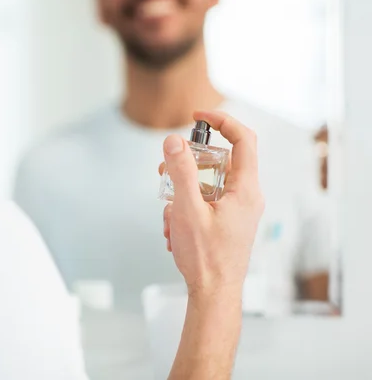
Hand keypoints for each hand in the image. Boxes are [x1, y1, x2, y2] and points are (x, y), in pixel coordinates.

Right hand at [161, 111, 264, 297]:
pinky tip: (174, 230)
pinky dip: (186, 209)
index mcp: (245, 189)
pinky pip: (205, 203)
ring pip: (207, 185)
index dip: (222, 121)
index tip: (198, 117)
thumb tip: (173, 141)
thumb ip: (180, 172)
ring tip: (169, 215)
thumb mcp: (187, 209)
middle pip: (218, 162)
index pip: (243, 140)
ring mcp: (237, 211)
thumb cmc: (206, 257)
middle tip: (166, 172)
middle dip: (187, 166)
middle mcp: (246, 197)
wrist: (213, 294)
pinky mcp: (227, 222)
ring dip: (182, 194)